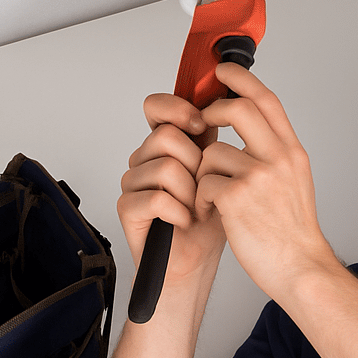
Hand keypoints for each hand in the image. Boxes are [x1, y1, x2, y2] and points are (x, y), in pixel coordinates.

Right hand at [118, 93, 225, 283]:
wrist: (199, 257)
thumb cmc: (211, 214)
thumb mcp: (222, 168)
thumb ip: (215, 136)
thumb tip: (229, 100)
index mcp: (169, 143)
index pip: (156, 106)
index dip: (177, 109)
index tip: (201, 124)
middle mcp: (147, 157)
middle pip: (165, 136)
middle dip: (195, 163)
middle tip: (204, 186)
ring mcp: (134, 182)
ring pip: (165, 167)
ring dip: (190, 192)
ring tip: (196, 207)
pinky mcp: (128, 208)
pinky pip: (156, 198)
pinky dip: (179, 211)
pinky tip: (185, 220)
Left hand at [194, 63, 337, 300]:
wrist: (300, 267)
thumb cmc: (292, 230)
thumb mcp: (295, 180)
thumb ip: (275, 153)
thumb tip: (251, 129)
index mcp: (292, 151)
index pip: (267, 100)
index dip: (242, 79)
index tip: (223, 71)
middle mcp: (278, 158)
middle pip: (239, 108)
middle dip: (212, 111)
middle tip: (202, 123)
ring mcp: (258, 177)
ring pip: (212, 152)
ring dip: (203, 172)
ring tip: (213, 195)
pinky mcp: (236, 198)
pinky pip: (203, 182)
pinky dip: (201, 197)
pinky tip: (212, 212)